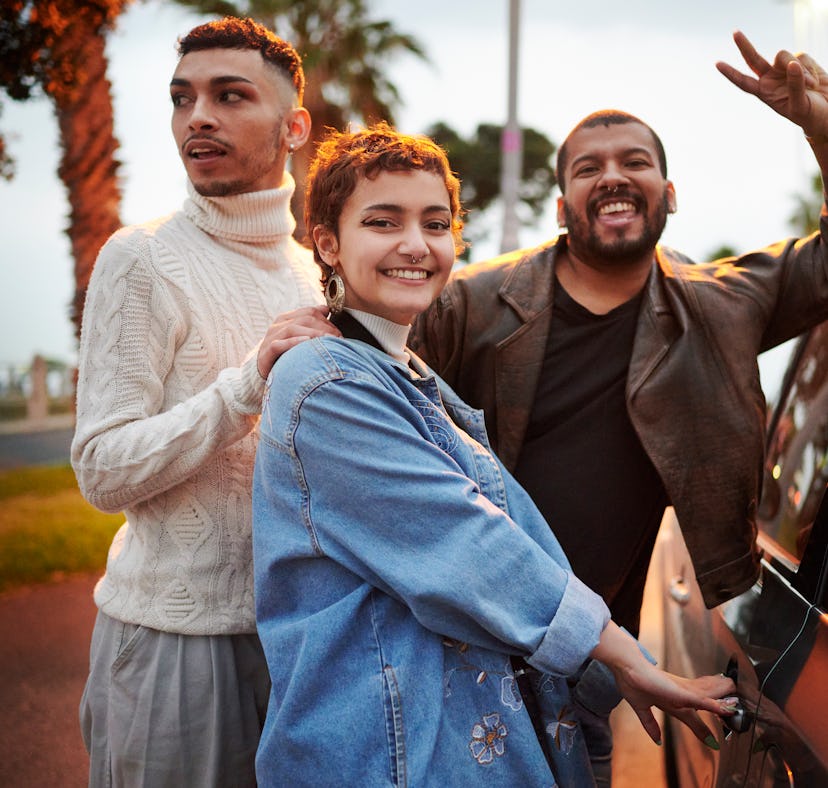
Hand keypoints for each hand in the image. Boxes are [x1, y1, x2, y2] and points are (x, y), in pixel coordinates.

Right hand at [257, 305, 340, 378]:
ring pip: (293, 329)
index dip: (327, 320)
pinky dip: (293, 342)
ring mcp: (270, 338)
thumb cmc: (286, 354)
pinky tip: (306, 343)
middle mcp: (278, 326)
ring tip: (328, 342)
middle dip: (324, 328)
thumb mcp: (298, 337)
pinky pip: (278, 345)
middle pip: (304, 319)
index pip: (310, 312)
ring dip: (314, 334)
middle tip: (338, 340)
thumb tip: (326, 309)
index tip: (339, 334)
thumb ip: (311, 323)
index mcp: (286, 319)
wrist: (263, 373)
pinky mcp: (265, 353)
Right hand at [591, 623, 734, 745]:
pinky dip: (716, 705)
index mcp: (671, 700)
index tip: (713, 741)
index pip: (693, 714)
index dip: (704, 727)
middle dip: (721, 708)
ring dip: (725, 704)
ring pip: (710, 699)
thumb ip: (650, 724)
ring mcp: (683, 692)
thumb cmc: (631, 681)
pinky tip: (728, 709)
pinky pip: (703, 700)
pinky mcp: (682, 691)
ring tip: (738, 706)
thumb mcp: (641, 708)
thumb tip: (656, 740)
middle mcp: (681, 696)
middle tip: (736, 712)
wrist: (626, 668)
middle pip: (706, 703)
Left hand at [716, 31, 827, 137]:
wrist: (827, 111)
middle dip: (744, 46)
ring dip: (799, 70)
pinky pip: (802, 57)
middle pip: (754, 59)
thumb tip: (792, 64)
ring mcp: (785, 69)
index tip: (717, 64)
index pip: (744, 82)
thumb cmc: (810, 115)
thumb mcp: (799, 105)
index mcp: (764, 93)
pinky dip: (810, 69)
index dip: (731, 73)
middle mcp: (771, 79)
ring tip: (810, 86)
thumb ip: (795, 85)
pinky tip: (814, 81)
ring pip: (784, 56)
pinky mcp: (801, 62)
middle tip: (734, 33)